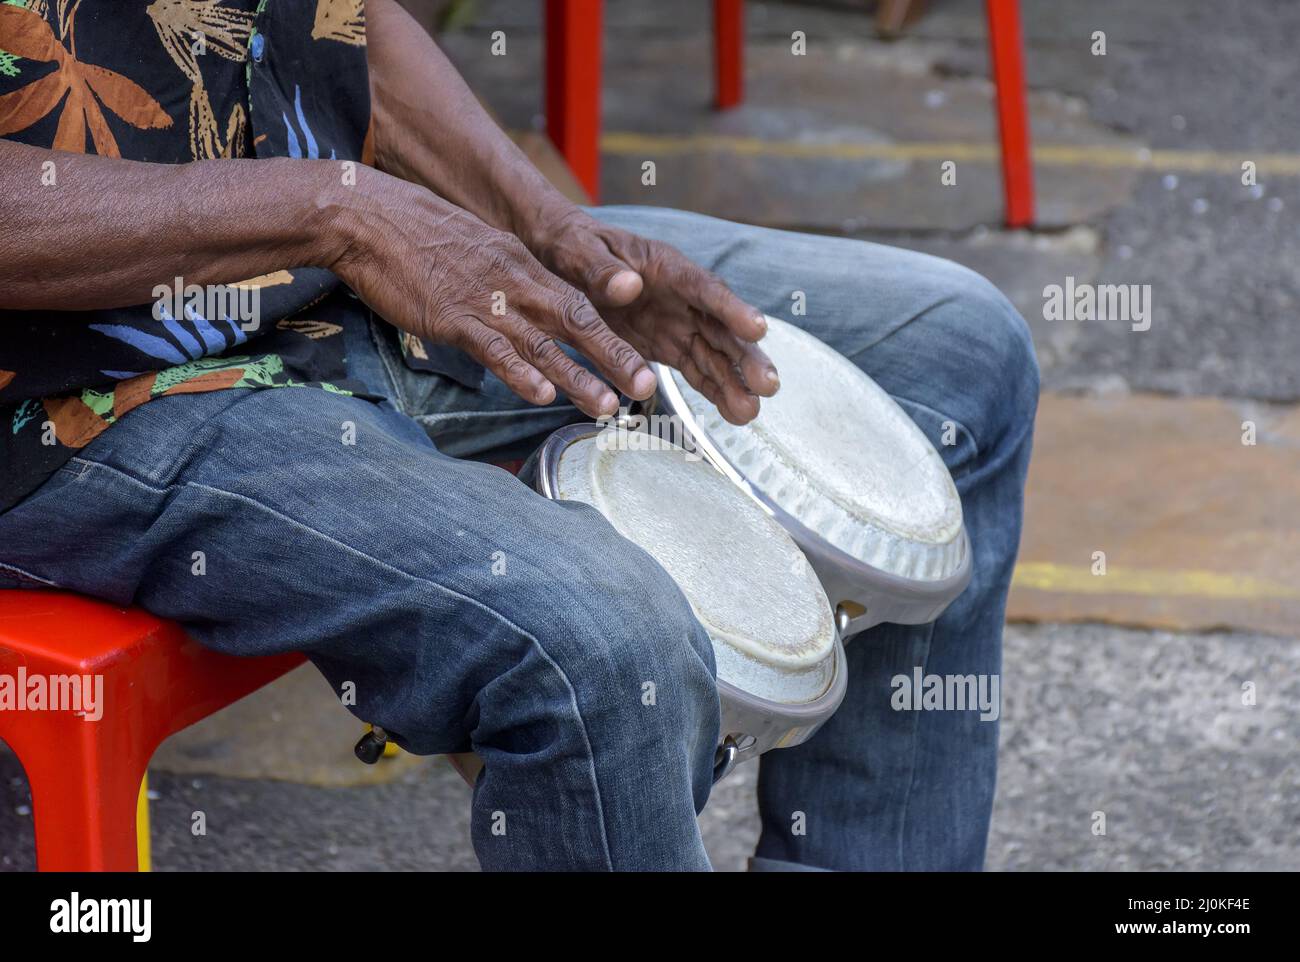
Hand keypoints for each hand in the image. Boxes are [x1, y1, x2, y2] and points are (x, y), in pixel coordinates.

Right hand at [331, 175, 656, 418]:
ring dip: (577, 376)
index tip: (639, 359)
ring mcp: (484, 299)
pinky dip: (517, 371)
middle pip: (578, 321)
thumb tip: (519, 314)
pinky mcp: (451, 316)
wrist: (367, 214)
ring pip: (543, 342)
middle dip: (616, 356)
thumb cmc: (415, 235)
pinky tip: (539, 394)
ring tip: (607, 407)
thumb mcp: (474, 253)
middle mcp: (514, 281)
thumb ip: (502, 283)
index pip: (578, 301)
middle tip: (649, 387)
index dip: (612, 333)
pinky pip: (492, 347)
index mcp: (522, 266)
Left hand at [526, 208, 778, 424]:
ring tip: (750, 414)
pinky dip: (714, 390)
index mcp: (665, 266)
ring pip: (714, 354)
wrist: (558, 257)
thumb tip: (629, 286)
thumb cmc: (569, 247)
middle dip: (745, 356)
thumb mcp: (575, 252)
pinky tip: (734, 413)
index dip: (731, 308)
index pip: (703, 288)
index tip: (757, 329)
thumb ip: (599, 269)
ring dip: (734, 383)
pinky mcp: (666, 346)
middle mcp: (681, 296)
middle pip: (720, 326)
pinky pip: (695, 369)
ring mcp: (677, 323)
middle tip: (768, 385)